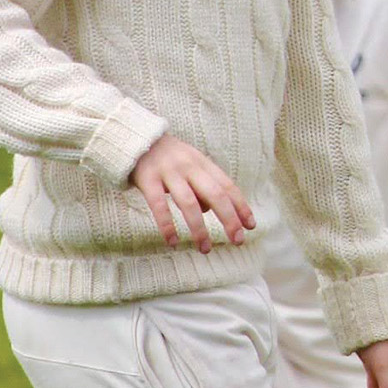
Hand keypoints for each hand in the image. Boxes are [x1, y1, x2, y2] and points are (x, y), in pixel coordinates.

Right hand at [129, 134, 255, 253]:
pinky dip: (167, 225)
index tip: (250, 226)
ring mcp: (169, 173)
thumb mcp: (192, 165)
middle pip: (215, 194)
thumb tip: (210, 210)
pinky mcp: (147, 179)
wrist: (137, 138)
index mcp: (204, 163)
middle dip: (229, 219)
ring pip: (189, 203)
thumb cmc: (169, 158)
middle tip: (238, 241)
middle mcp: (190, 167)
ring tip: (205, 248)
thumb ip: (203, 184)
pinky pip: (158, 205)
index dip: (241, 206)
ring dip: (199, 228)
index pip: (228, 186)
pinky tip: (173, 242)